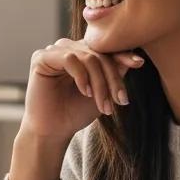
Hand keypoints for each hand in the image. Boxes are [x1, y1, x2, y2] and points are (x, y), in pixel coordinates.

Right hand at [22, 38, 143, 140]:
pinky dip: (81, 76)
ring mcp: (53, 51)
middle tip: (121, 101)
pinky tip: (85, 92)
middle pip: (99, 54)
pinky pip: (69, 59)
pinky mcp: (41, 58)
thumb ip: (115, 73)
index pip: (104, 49)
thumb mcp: (103, 92)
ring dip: (99, 82)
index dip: (122, 54)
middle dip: (112, 79)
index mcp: (80, 53)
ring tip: (103, 104)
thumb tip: (135, 58)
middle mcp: (67, 48)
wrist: (54, 131)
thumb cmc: (76, 112)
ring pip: (87, 56)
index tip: (138, 63)